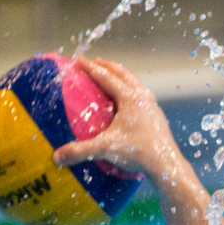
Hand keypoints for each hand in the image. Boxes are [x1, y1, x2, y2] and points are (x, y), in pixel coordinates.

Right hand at [51, 58, 183, 178]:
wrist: (166, 164)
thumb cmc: (139, 152)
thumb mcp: (106, 149)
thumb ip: (80, 150)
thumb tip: (56, 156)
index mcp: (131, 98)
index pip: (107, 77)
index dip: (91, 68)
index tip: (78, 60)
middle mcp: (143, 98)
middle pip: (124, 75)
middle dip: (109, 67)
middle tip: (96, 62)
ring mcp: (152, 107)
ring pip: (135, 84)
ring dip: (121, 77)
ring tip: (111, 77)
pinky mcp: (156, 117)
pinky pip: (140, 96)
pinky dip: (130, 91)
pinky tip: (125, 101)